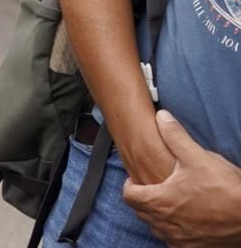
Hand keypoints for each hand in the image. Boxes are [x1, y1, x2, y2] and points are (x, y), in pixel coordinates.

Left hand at [123, 111, 240, 246]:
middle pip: (140, 213)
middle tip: (153, 187)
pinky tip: (184, 220)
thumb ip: (175, 136)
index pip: (129, 195)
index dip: (130, 184)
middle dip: (143, 199)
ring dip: (156, 217)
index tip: (139, 178)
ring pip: (156, 228)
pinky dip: (173, 231)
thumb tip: (162, 117)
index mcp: (159, 202)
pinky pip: (174, 242)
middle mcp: (165, 224)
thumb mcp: (197, 156)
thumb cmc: (224, 188)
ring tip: (167, 203)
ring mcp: (180, 240)